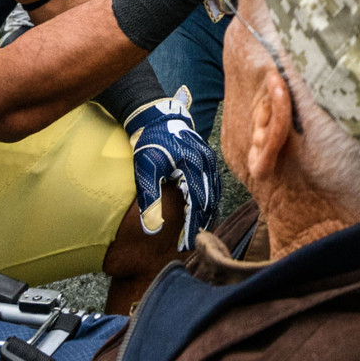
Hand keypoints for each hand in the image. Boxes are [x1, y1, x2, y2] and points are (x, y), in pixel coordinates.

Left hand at [123, 87, 217, 247]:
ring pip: (214, 193)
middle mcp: (206, 163)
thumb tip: (152, 229)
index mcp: (192, 166)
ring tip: (197, 232)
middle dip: (200, 224)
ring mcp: (209, 159)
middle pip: (208, 201)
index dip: (190, 227)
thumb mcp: (145, 169)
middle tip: (190, 244)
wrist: (156, 116)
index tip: (184, 245)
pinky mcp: (208, 157)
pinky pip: (214, 183)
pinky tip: (203, 210)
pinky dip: (210, 200)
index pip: (195, 205)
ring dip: (207, 213)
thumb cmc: (149, 142)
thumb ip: (150, 200)